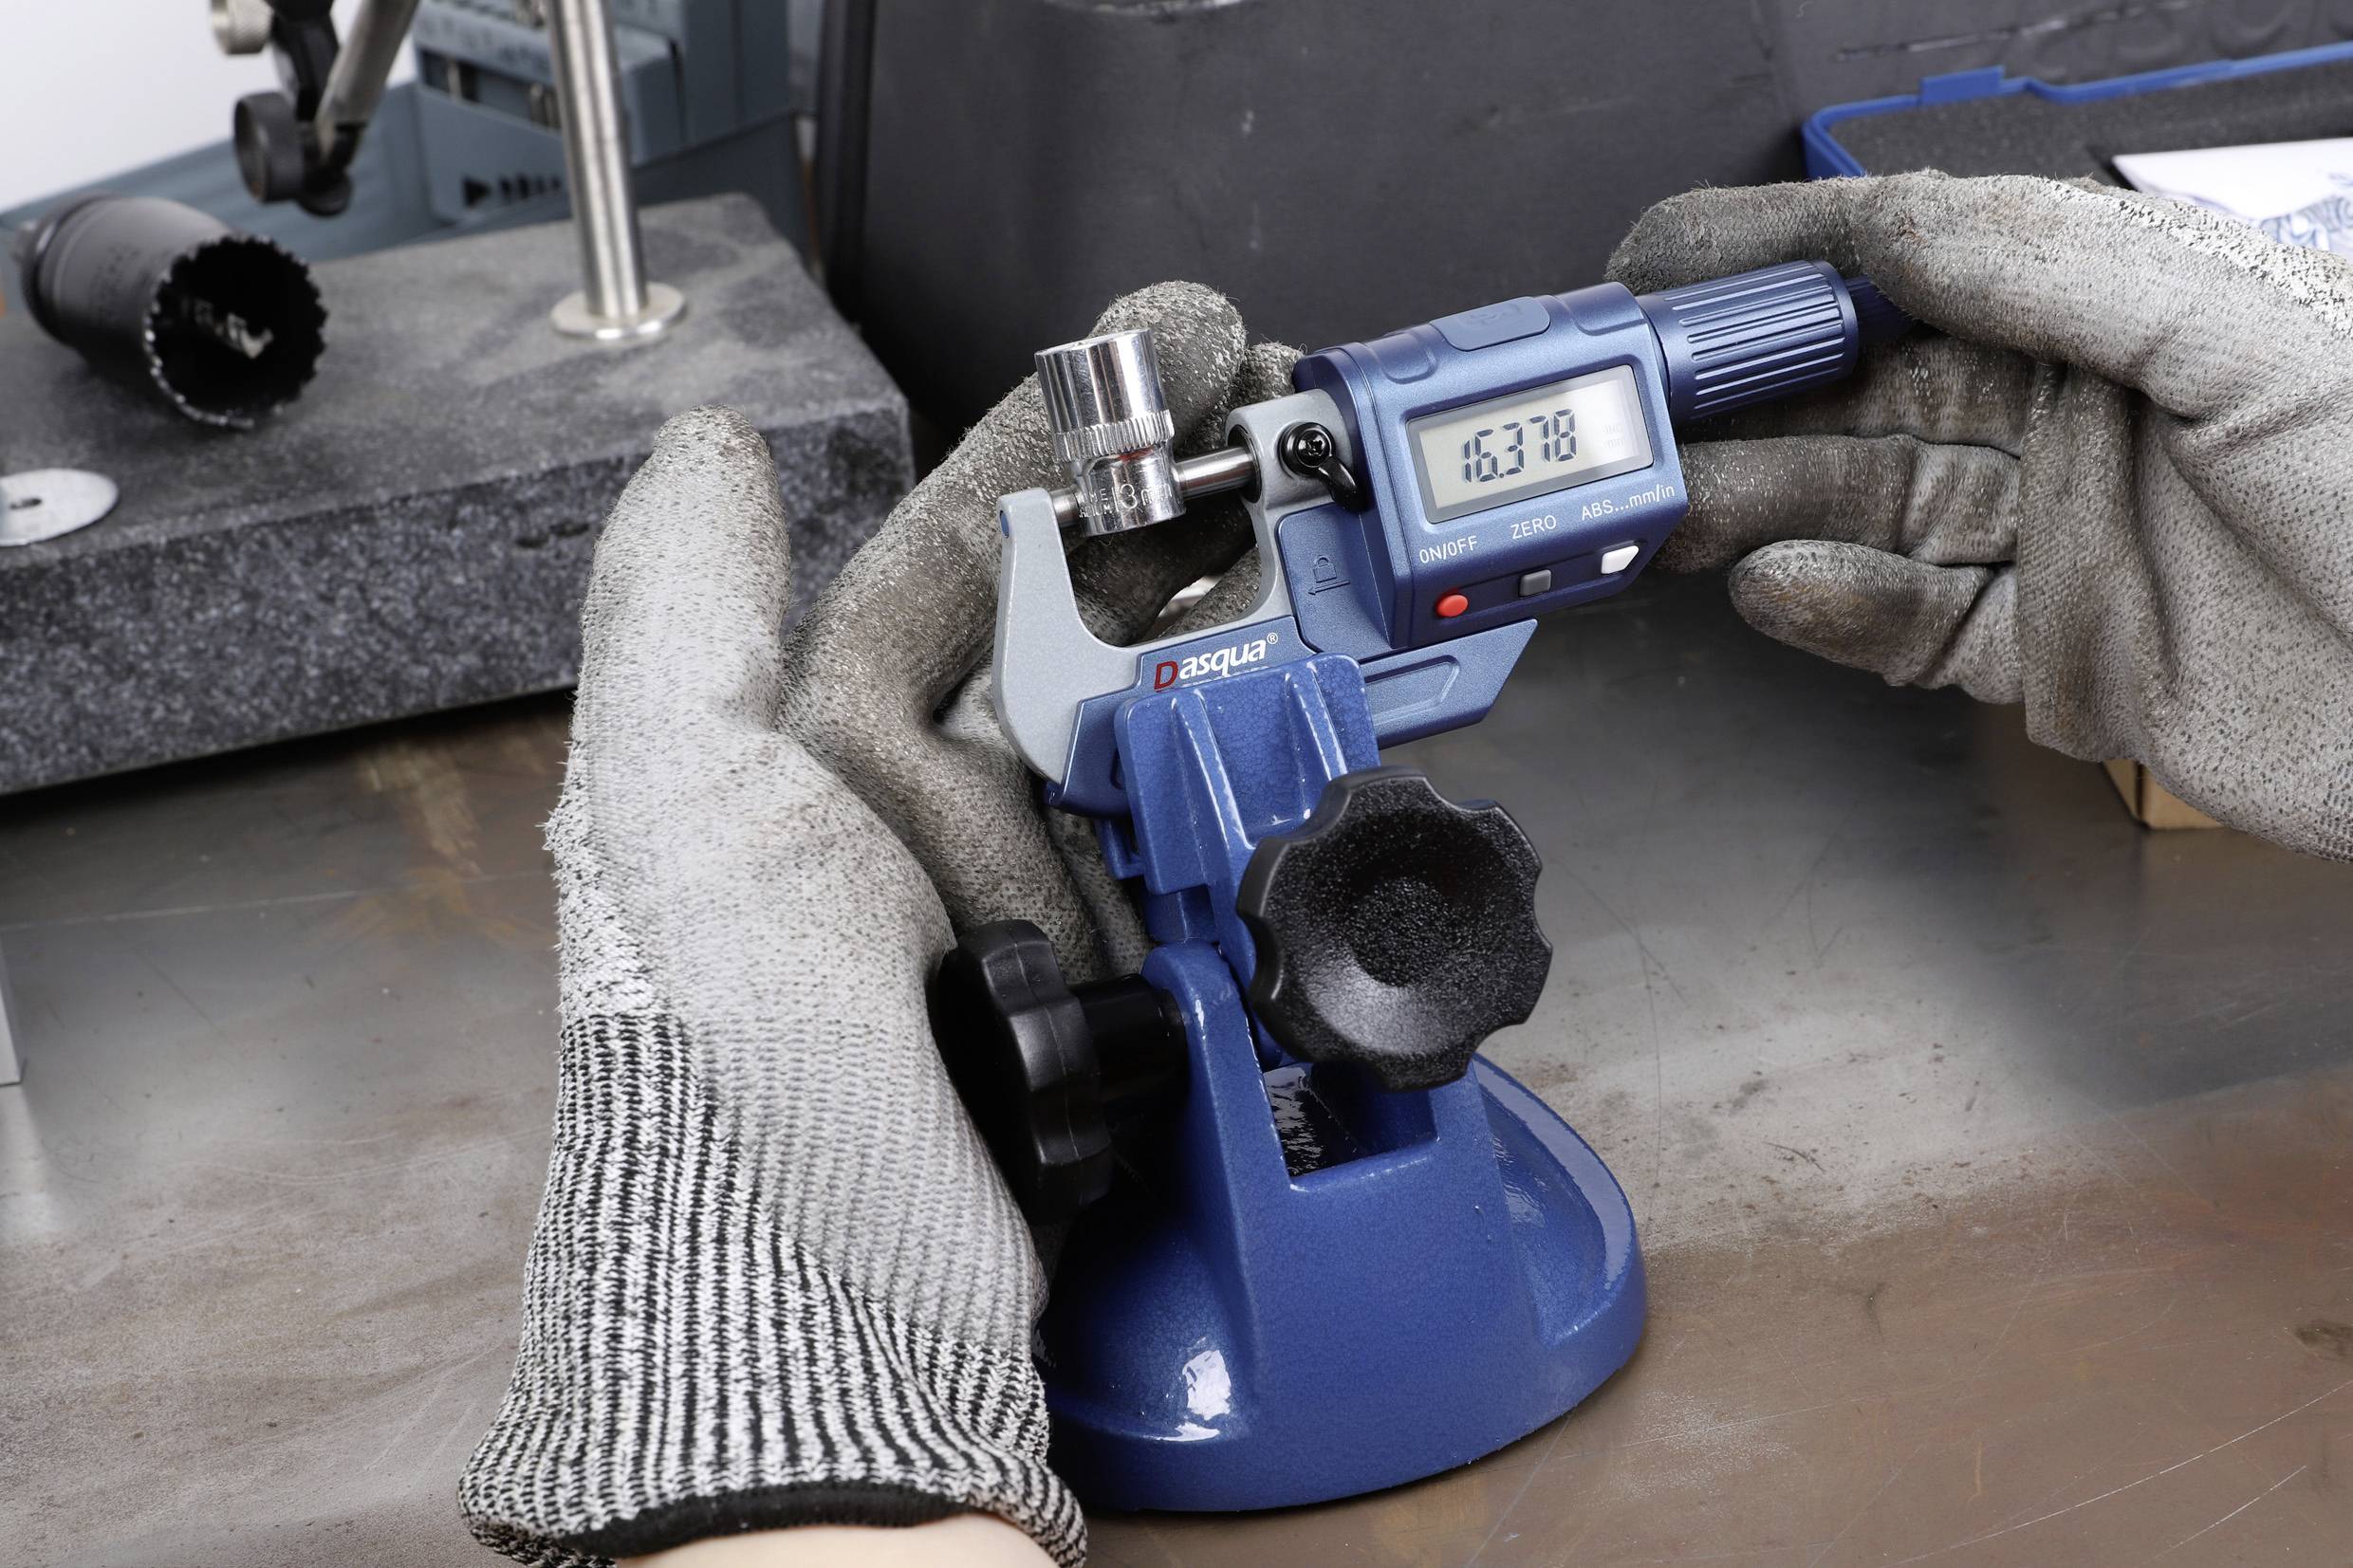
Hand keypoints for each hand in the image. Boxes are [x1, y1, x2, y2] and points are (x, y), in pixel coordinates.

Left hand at [459, 283, 1296, 1565]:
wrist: (824, 1298)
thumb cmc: (725, 1046)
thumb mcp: (671, 799)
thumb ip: (686, 613)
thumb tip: (711, 448)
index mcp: (831, 751)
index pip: (970, 552)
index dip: (1069, 448)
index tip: (1181, 354)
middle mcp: (937, 818)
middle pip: (1094, 636)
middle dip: (1195, 538)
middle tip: (1302, 450)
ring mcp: (1040, 908)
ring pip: (1166, 746)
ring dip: (1251, 665)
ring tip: (1336, 579)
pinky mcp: (1126, 1002)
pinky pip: (1213, 877)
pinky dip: (1272, 816)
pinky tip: (1324, 757)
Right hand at [1607, 172, 2352, 858]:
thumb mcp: (2244, 339)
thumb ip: (2055, 274)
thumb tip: (1891, 221)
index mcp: (2103, 314)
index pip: (1901, 267)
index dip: (1769, 266)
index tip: (1652, 275)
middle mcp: (2063, 417)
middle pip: (1857, 399)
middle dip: (1737, 405)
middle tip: (1631, 422)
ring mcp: (2048, 540)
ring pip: (1864, 515)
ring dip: (1760, 513)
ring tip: (1673, 519)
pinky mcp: (2046, 657)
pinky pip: (1911, 629)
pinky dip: (1838, 615)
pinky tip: (1782, 592)